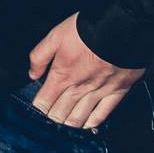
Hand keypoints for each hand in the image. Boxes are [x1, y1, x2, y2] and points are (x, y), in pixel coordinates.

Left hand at [29, 13, 144, 128]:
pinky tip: (87, 124)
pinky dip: (93, 122)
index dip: (38, 107)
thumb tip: (32, 74)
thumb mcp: (56, 35)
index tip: (37, 108)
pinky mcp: (117, 92)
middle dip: (52, 117)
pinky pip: (103, 114)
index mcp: (62, 74)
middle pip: (60, 113)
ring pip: (79, 117)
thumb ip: (40, 56)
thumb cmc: (87, 29)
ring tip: (64, 123)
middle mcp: (79, 87)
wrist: (121, 27)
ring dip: (69, 123)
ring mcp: (98, 92)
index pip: (44, 102)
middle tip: (50, 117)